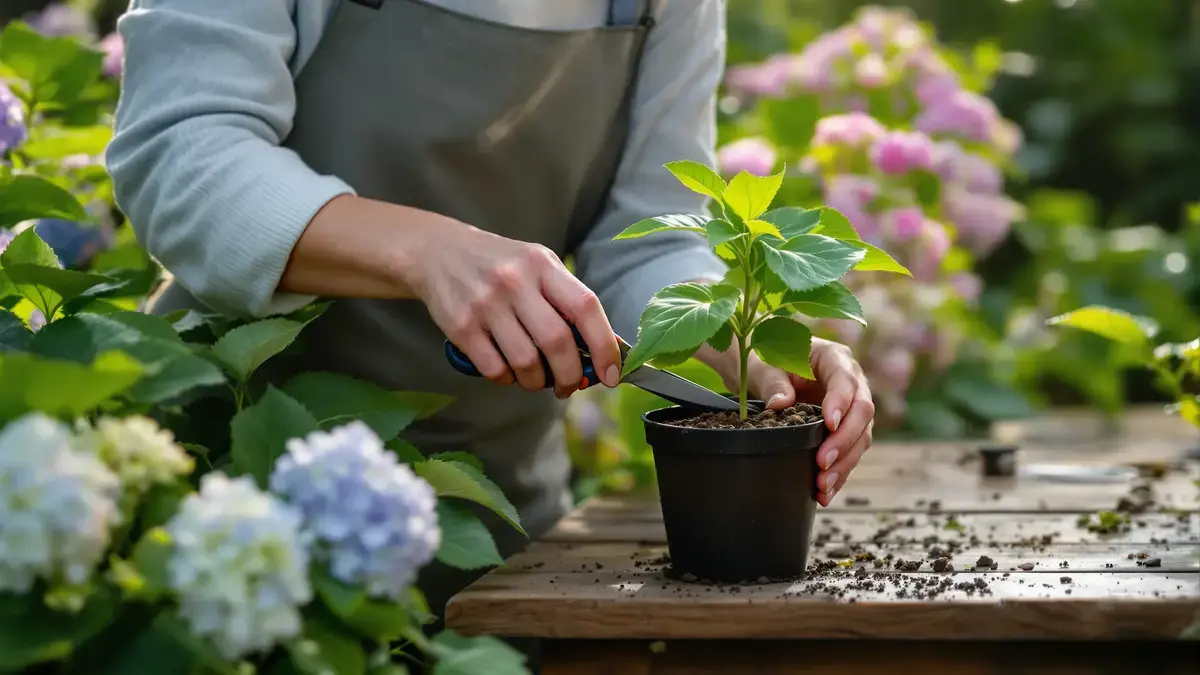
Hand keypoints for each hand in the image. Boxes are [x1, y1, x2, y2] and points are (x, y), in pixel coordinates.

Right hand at [409, 220, 621, 397]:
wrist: (437, 252)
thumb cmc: (500, 266)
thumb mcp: (538, 267)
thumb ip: (569, 302)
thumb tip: (607, 349)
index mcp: (543, 265)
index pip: (586, 308)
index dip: (604, 346)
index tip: (612, 374)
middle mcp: (515, 281)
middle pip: (557, 342)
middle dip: (571, 375)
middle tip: (570, 386)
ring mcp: (486, 304)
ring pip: (526, 362)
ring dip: (537, 382)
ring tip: (536, 378)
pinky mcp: (461, 326)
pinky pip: (495, 368)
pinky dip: (508, 378)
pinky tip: (508, 370)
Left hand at [696, 337, 873, 507]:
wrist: (764, 372)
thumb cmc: (765, 361)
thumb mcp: (763, 366)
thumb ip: (772, 382)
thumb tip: (780, 404)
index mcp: (834, 358)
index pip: (846, 381)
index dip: (840, 404)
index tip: (828, 425)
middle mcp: (851, 383)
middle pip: (862, 413)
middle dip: (844, 441)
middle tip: (823, 462)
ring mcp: (850, 408)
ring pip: (860, 437)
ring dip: (844, 463)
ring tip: (822, 485)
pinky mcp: (843, 430)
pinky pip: (848, 453)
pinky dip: (839, 474)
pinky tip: (824, 493)